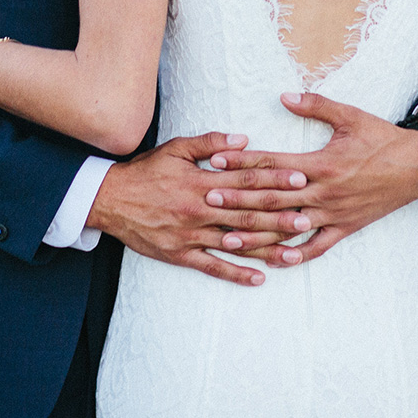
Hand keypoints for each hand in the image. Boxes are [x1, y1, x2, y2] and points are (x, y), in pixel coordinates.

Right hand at [86, 131, 313, 286]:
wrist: (109, 200)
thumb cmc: (146, 172)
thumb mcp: (175, 149)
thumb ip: (210, 143)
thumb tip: (243, 138)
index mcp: (201, 181)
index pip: (244, 180)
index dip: (273, 179)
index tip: (300, 179)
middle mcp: (200, 209)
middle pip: (246, 213)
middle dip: (279, 215)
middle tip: (309, 217)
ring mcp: (191, 234)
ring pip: (235, 242)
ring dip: (267, 247)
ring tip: (295, 251)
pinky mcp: (181, 254)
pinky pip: (213, 267)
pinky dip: (236, 274)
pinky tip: (260, 278)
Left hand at [206, 92, 417, 268]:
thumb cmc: (383, 140)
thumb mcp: (350, 116)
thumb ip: (315, 104)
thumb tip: (283, 95)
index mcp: (321, 164)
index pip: (273, 163)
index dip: (242, 162)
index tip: (215, 161)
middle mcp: (324, 192)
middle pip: (273, 198)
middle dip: (238, 200)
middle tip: (207, 200)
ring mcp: (334, 214)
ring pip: (289, 228)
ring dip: (257, 234)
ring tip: (227, 239)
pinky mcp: (345, 228)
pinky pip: (317, 247)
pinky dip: (296, 256)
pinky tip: (274, 262)